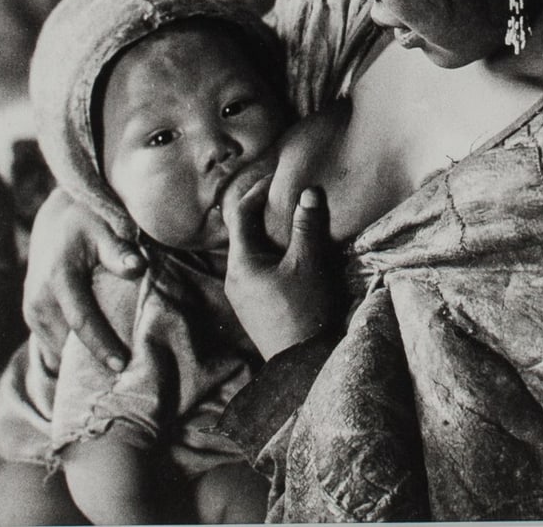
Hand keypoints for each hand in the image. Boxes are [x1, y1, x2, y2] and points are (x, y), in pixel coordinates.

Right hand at [22, 187, 142, 370]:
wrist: (56, 220)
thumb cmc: (87, 222)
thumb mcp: (105, 227)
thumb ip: (119, 250)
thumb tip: (137, 266)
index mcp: (58, 277)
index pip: (80, 320)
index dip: (101, 346)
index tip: (122, 365)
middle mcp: (38, 298)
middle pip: (67, 342)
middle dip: (92, 361)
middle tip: (124, 377)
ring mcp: (31, 310)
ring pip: (58, 348)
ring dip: (81, 360)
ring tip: (112, 372)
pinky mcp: (32, 317)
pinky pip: (53, 344)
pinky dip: (72, 352)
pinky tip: (94, 358)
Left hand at [222, 168, 341, 359]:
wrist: (302, 364)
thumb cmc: (304, 310)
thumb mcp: (308, 264)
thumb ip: (307, 226)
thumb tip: (308, 191)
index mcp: (241, 263)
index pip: (240, 215)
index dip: (256, 192)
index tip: (275, 179)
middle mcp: (234, 278)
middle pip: (243, 234)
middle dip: (263, 213)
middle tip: (285, 197)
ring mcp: (242, 296)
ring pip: (251, 253)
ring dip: (269, 236)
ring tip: (292, 223)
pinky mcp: (254, 308)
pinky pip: (258, 270)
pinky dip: (272, 255)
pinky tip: (292, 256)